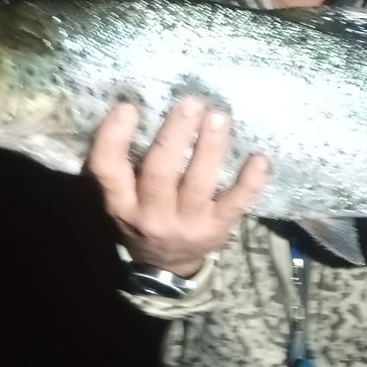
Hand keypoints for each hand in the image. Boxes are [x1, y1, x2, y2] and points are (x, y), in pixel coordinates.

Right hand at [88, 97, 268, 274]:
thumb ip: (129, 164)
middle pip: (160, 172)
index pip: (108, 170)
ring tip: (218, 116)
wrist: (168, 265)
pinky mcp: (218, 229)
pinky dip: (249, 181)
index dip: (113, 138)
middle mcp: (151, 216)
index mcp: (122, 204)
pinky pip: (235, 204)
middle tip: (190, 102)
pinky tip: (258, 158)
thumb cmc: (145, 215)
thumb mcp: (125, 199)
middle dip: (174, 135)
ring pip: (198, 183)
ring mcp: (187, 224)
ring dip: (210, 148)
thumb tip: (148, 105)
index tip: (128, 107)